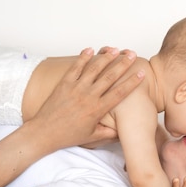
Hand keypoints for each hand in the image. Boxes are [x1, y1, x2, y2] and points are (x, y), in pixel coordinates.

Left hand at [27, 47, 144, 152]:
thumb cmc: (67, 135)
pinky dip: (83, 58)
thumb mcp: (91, 137)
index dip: (132, 82)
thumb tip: (121, 130)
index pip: (120, 93)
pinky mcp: (64, 84)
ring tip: (115, 49)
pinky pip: (75, 68)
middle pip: (110, 77)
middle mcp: (88, 96)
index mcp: (97, 110)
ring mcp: (76, 88)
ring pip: (94, 69)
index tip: (141, 73)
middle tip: (132, 55)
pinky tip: (90, 50)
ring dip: (105, 58)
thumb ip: (108, 133)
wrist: (44, 133)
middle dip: (122, 64)